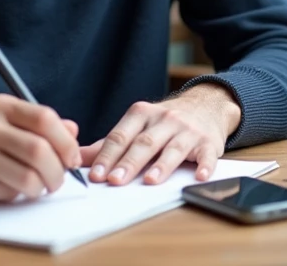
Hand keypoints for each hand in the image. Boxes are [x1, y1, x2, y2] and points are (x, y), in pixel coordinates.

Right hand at [0, 94, 80, 201]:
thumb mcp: (8, 122)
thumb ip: (40, 125)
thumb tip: (74, 132)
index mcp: (1, 105)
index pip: (44, 119)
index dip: (66, 142)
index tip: (72, 158)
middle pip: (39, 151)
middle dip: (57, 172)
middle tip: (57, 180)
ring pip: (27, 177)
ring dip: (40, 188)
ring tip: (38, 187)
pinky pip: (8, 193)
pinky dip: (17, 196)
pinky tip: (10, 189)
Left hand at [80, 83, 240, 185]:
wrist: (206, 105)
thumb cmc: (165, 121)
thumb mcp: (137, 125)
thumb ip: (110, 143)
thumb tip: (78, 159)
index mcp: (142, 114)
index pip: (121, 136)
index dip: (107, 156)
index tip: (95, 174)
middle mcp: (164, 119)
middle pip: (144, 143)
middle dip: (128, 162)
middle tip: (115, 181)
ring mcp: (187, 130)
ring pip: (173, 148)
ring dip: (161, 165)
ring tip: (150, 181)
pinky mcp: (209, 142)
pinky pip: (206, 155)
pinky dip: (204, 166)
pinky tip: (199, 177)